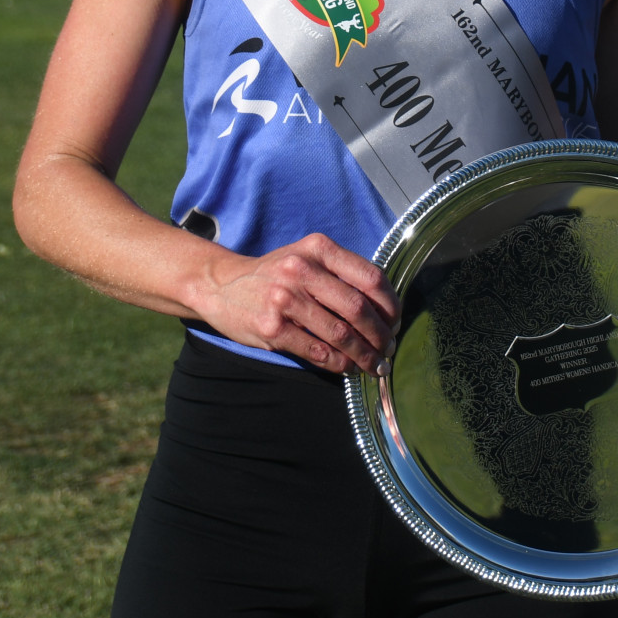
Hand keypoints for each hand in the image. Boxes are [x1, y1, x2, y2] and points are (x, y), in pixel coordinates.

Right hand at [199, 233, 399, 375]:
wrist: (220, 285)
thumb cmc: (274, 274)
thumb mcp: (306, 258)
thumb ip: (341, 274)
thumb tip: (384, 309)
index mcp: (318, 249)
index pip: (370, 277)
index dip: (390, 305)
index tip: (397, 322)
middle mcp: (302, 270)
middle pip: (358, 308)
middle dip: (380, 335)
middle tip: (389, 350)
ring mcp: (285, 300)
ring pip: (340, 334)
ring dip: (364, 355)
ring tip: (375, 366)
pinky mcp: (272, 329)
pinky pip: (317, 352)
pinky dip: (339, 364)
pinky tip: (348, 368)